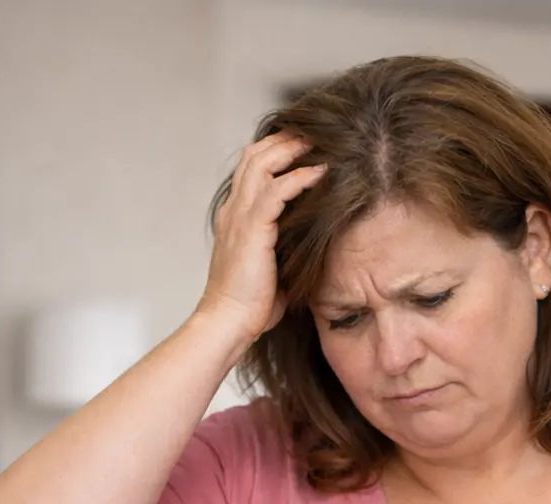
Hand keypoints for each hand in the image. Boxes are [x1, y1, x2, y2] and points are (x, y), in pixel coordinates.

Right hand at [196, 132, 327, 343]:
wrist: (229, 323)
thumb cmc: (251, 307)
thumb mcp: (270, 270)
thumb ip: (284, 250)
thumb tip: (311, 248)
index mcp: (235, 218)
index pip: (251, 169)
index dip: (275, 152)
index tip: (305, 148)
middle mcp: (234, 210)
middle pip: (255, 155)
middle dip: (285, 140)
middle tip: (315, 134)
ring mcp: (240, 216)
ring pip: (263, 162)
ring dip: (293, 149)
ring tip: (319, 143)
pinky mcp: (252, 229)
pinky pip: (277, 190)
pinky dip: (300, 177)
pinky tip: (321, 173)